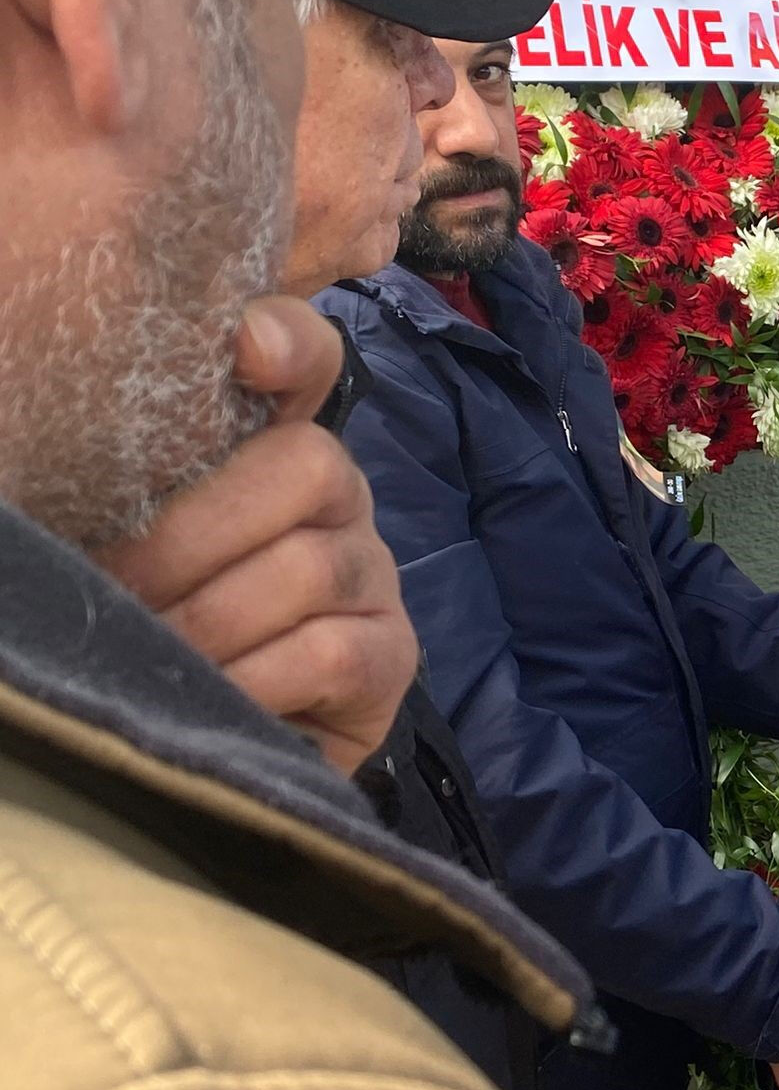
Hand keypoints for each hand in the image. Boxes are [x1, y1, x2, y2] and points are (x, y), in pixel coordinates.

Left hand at [96, 299, 417, 774]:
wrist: (207, 745)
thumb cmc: (152, 626)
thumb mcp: (125, 543)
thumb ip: (126, 481)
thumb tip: (77, 441)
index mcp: (268, 448)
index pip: (308, 358)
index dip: (290, 343)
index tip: (246, 348)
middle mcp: (338, 497)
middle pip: (310, 465)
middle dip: (191, 533)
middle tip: (114, 586)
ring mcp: (373, 575)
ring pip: (311, 566)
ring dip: (209, 620)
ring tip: (148, 651)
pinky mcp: (391, 656)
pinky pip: (333, 650)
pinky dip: (256, 677)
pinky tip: (211, 695)